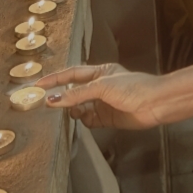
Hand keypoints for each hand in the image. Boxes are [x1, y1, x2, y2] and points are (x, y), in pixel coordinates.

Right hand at [36, 63, 163, 129]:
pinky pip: (88, 120)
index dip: (55, 79)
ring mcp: (103, 103)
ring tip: (69, 111)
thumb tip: (53, 100)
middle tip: (44, 103)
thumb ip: (77, 94)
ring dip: (72, 110)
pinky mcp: (107, 118)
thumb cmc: (134, 87)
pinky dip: (83, 120)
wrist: (155, 104)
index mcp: (100, 72)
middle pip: (74, 92)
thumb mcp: (102, 87)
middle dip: (61, 97)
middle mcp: (100, 87)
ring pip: (79, 108)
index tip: (37, 85)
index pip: (72, 74)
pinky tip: (83, 118)